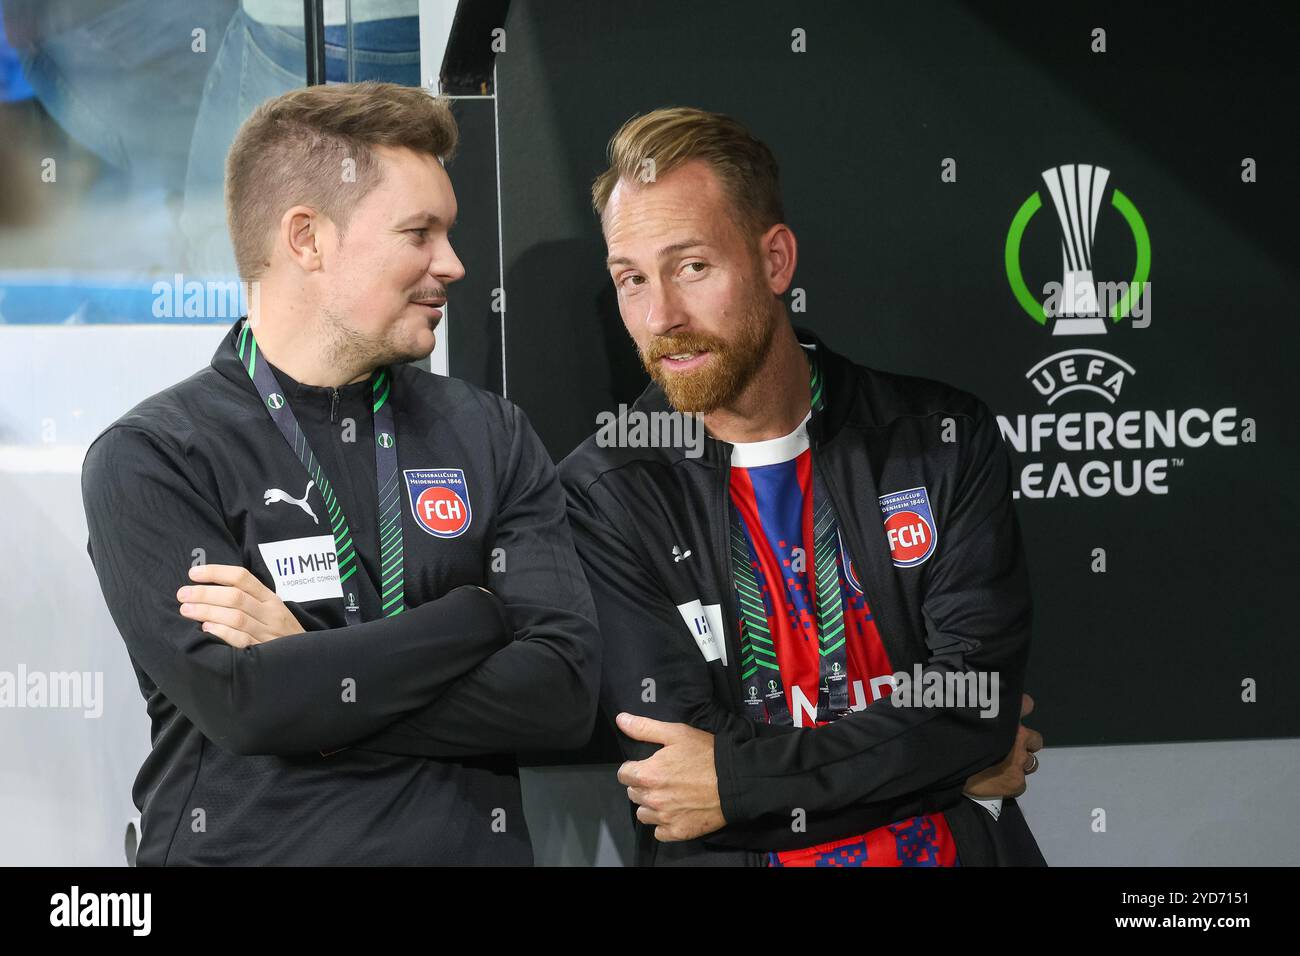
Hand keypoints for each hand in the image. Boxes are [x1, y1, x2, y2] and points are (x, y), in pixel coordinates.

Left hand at [177, 564, 305, 648]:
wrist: (305, 660)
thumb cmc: (280, 633)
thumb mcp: (271, 611)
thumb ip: (248, 600)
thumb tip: (210, 588)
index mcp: (270, 598)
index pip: (242, 578)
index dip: (216, 572)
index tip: (193, 573)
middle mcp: (270, 613)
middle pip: (235, 597)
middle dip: (205, 593)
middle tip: (182, 594)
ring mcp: (268, 632)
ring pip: (235, 617)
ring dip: (207, 611)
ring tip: (186, 610)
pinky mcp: (263, 652)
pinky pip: (241, 640)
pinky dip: (222, 632)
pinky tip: (206, 629)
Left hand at [615, 713, 726, 841]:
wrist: (735, 781)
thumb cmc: (706, 754)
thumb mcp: (676, 733)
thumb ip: (644, 728)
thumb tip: (621, 720)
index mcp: (647, 774)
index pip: (624, 774)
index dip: (634, 768)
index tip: (648, 765)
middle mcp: (652, 799)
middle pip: (633, 794)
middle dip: (643, 785)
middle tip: (663, 778)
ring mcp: (664, 818)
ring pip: (644, 814)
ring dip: (651, 806)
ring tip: (669, 795)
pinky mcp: (678, 832)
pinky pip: (659, 832)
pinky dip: (664, 824)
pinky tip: (676, 812)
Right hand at [962, 693, 1042, 798]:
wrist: (951, 768)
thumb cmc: (955, 741)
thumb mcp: (968, 718)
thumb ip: (983, 713)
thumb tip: (988, 704)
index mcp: (1007, 718)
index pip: (1026, 704)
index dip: (1020, 709)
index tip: (1013, 716)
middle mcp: (1018, 737)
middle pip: (1035, 740)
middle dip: (1025, 744)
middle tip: (1009, 748)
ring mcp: (1019, 761)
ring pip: (1031, 762)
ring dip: (1019, 763)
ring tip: (1001, 767)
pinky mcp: (1017, 782)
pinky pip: (1021, 783)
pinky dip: (1011, 782)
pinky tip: (997, 782)